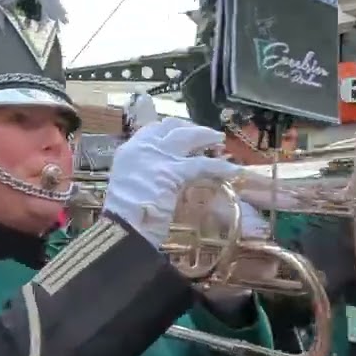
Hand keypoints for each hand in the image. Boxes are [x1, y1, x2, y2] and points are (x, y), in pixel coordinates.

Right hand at [102, 118, 239, 247]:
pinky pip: (203, 165)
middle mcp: (142, 147)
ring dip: (207, 136)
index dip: (171, 129)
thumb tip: (164, 179)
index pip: (153, 130)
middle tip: (206, 135)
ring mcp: (157, 156)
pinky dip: (220, 166)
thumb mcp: (132, 189)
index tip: (184, 132)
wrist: (122, 228)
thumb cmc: (125, 217)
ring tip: (220, 140)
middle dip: (191, 128)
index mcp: (128, 151)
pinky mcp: (173, 171)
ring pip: (188, 137)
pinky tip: (233, 170)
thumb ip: (147, 177)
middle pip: (171, 127)